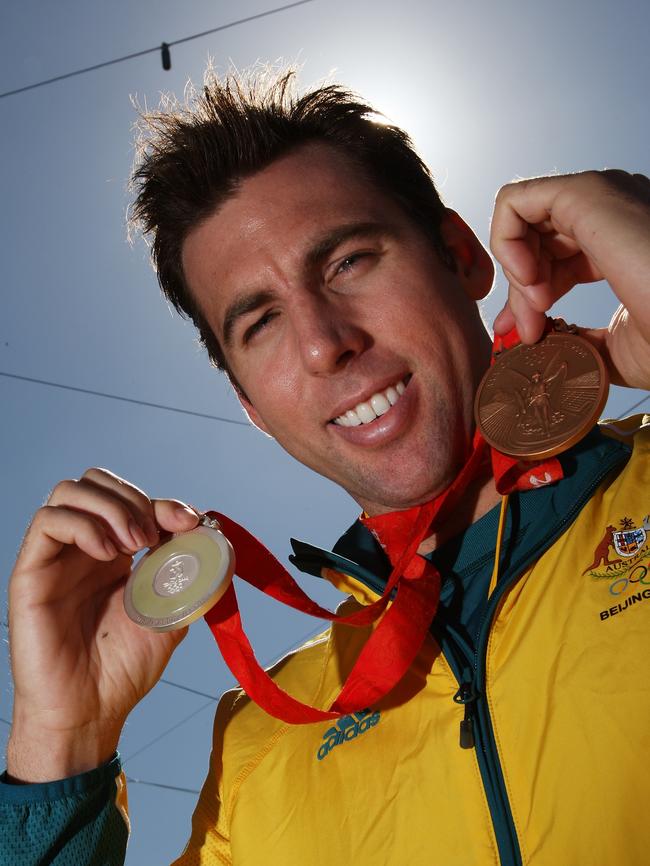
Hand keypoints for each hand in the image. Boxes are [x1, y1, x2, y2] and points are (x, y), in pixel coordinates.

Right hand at [7, 468, 198, 781]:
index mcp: (115, 553)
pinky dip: (85, 524)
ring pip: (70, 491)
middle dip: (134, 497)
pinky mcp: (32, 571)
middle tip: (153, 536)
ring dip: (111, 507)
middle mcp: (84, 548)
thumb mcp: (170, 612)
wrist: (90, 712)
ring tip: (133, 544)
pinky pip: (49, 521)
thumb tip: (204, 530)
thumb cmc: (124, 668)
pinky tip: (108, 553)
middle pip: (97, 482)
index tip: (189, 521)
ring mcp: (57, 557)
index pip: (132, 499)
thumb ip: (184, 571)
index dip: (163, 502)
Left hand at [490, 170, 649, 388]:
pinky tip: (528, 280)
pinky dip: (505, 242)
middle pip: (534, 243)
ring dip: (515, 272)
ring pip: (521, 222)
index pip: (552, 260)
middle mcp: (610, 215)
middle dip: (519, 293)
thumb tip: (540, 340)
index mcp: (619, 245)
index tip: (525, 336)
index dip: (527, 299)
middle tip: (527, 332)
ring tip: (538, 307)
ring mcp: (599, 198)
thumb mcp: (610, 350)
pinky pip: (513, 201)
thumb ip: (575, 339)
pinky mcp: (585, 192)